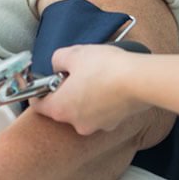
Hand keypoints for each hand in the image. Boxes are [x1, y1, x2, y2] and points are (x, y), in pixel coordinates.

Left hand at [34, 45, 150, 135]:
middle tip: (75, 74)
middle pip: (62, 108)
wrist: (139, 79)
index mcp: (60, 109)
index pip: (38, 105)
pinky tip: (109, 86)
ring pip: (83, 110)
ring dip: (85, 97)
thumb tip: (58, 65)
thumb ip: (57, 60)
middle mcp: (76, 123)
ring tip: (96, 77)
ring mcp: (96, 125)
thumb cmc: (105, 68)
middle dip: (66, 92)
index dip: (39, 92)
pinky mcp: (113, 123)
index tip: (44, 83)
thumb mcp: (73, 54)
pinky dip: (101, 102)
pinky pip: (100, 112)